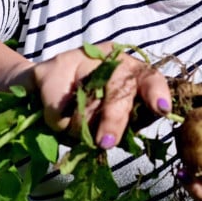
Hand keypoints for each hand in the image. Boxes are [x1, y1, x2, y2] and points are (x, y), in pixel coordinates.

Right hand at [31, 43, 171, 148]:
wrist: (39, 88)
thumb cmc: (86, 104)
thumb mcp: (114, 112)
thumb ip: (129, 121)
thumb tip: (135, 138)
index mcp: (129, 69)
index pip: (149, 77)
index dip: (156, 92)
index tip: (162, 109)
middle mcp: (106, 58)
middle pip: (116, 90)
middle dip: (113, 120)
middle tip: (105, 143)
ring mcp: (75, 59)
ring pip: (84, 106)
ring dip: (79, 129)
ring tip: (75, 126)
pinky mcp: (48, 70)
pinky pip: (57, 110)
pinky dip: (57, 124)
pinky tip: (55, 116)